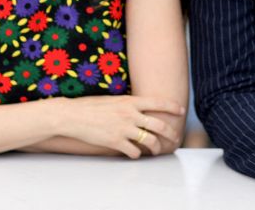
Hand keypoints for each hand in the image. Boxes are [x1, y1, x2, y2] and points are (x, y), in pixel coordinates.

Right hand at [55, 95, 184, 158]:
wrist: (73, 115)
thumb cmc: (90, 106)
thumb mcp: (113, 100)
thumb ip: (128, 104)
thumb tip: (138, 109)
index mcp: (130, 101)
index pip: (158, 102)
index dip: (172, 106)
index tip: (181, 110)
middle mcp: (131, 114)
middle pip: (159, 125)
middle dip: (170, 133)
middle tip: (174, 138)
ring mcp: (124, 128)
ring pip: (150, 140)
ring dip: (156, 147)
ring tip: (156, 150)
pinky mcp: (116, 142)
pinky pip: (134, 151)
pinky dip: (137, 155)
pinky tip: (135, 154)